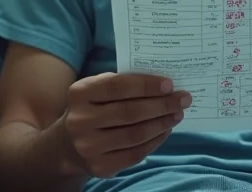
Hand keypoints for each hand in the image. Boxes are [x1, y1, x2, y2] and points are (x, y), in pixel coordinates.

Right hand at [61, 72, 191, 177]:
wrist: (68, 144)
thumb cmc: (92, 108)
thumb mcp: (96, 90)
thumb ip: (123, 84)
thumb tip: (163, 85)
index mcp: (80, 94)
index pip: (117, 86)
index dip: (145, 85)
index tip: (169, 84)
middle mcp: (80, 121)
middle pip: (130, 112)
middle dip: (162, 105)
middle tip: (183, 99)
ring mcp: (89, 146)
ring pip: (136, 134)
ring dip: (162, 123)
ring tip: (177, 114)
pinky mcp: (100, 166)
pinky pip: (136, 153)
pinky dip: (155, 141)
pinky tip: (165, 130)